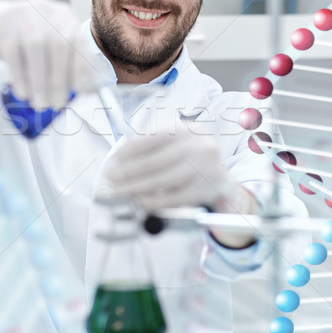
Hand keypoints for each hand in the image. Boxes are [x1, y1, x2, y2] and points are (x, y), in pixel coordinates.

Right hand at [0, 0, 100, 108]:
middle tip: (57, 104)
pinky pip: (13, 53)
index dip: (82, 67)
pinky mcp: (2, 23)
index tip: (83, 91)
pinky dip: (20, 77)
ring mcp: (23, 13)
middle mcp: (46, 10)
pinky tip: (23, 94)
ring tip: (40, 103)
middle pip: (59, 45)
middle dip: (60, 79)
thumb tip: (88, 90)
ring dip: (40, 81)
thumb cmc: (22, 43)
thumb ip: (67, 66)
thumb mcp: (47, 51)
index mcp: (64, 16)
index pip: (78, 41)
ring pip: (37, 48)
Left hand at [105, 127, 244, 213]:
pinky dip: (152, 201)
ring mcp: (203, 169)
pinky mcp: (203, 190)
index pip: (154, 137)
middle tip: (110, 177)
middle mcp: (198, 146)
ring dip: (135, 187)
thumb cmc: (191, 161)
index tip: (114, 158)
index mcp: (188, 130)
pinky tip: (137, 202)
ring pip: (162, 180)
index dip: (130, 149)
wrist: (221, 181)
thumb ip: (153, 149)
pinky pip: (172, 198)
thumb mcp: (177, 146)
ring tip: (118, 191)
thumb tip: (120, 160)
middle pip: (156, 160)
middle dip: (128, 171)